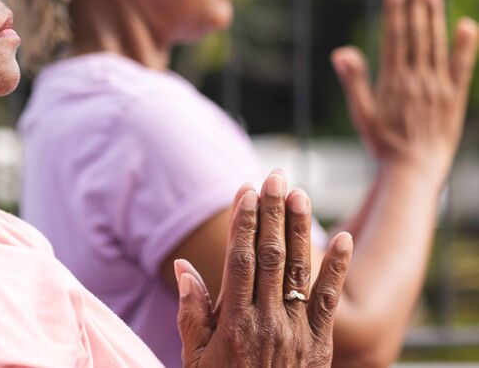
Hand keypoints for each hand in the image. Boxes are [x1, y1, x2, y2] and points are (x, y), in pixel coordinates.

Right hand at [176, 171, 352, 367]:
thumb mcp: (195, 358)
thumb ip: (191, 312)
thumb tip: (184, 267)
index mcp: (234, 323)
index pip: (241, 260)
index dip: (243, 222)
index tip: (245, 190)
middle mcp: (267, 321)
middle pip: (271, 256)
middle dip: (272, 212)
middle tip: (274, 176)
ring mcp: (296, 332)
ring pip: (300, 270)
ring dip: (300, 228)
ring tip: (299, 192)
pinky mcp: (319, 343)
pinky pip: (329, 300)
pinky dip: (337, 268)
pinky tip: (343, 239)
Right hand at [331, 0, 478, 181]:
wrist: (414, 171)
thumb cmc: (383, 144)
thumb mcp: (361, 113)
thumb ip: (354, 80)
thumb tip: (342, 51)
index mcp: (393, 81)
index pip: (395, 37)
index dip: (396, 10)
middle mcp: (417, 80)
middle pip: (416, 34)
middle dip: (415, 4)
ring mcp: (438, 88)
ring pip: (436, 44)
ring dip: (435, 16)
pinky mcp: (455, 98)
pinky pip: (461, 68)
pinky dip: (465, 47)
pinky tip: (467, 25)